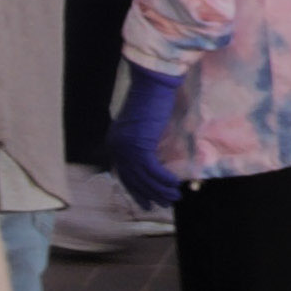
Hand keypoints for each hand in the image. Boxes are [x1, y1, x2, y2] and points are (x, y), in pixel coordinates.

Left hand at [107, 71, 185, 212]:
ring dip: (160, 190)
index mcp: (115, 143)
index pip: (125, 174)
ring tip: (173, 198)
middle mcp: (117, 149)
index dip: (136, 190)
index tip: (146, 201)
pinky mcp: (140, 147)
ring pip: (144, 178)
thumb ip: (143, 141)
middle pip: (133, 179)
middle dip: (148, 195)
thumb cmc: (151, 97)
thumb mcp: (143, 124)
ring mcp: (127, 149)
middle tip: (161, 206)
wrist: (153, 84)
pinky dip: (164, 180)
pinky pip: (153, 171)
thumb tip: (153, 157)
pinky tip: (175, 185)